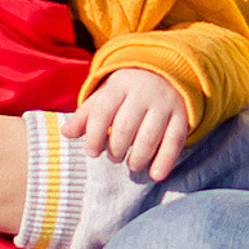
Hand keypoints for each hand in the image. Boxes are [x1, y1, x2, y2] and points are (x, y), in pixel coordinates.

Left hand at [62, 68, 191, 179]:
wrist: (166, 73)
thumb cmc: (127, 93)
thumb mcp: (105, 97)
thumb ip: (86, 116)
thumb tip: (66, 133)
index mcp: (120, 86)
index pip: (102, 112)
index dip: (94, 136)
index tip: (93, 152)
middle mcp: (143, 93)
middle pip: (125, 127)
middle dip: (116, 150)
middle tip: (114, 158)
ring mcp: (164, 104)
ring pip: (149, 137)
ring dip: (137, 158)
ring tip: (132, 165)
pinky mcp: (182, 116)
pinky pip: (174, 142)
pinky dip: (165, 161)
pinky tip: (155, 175)